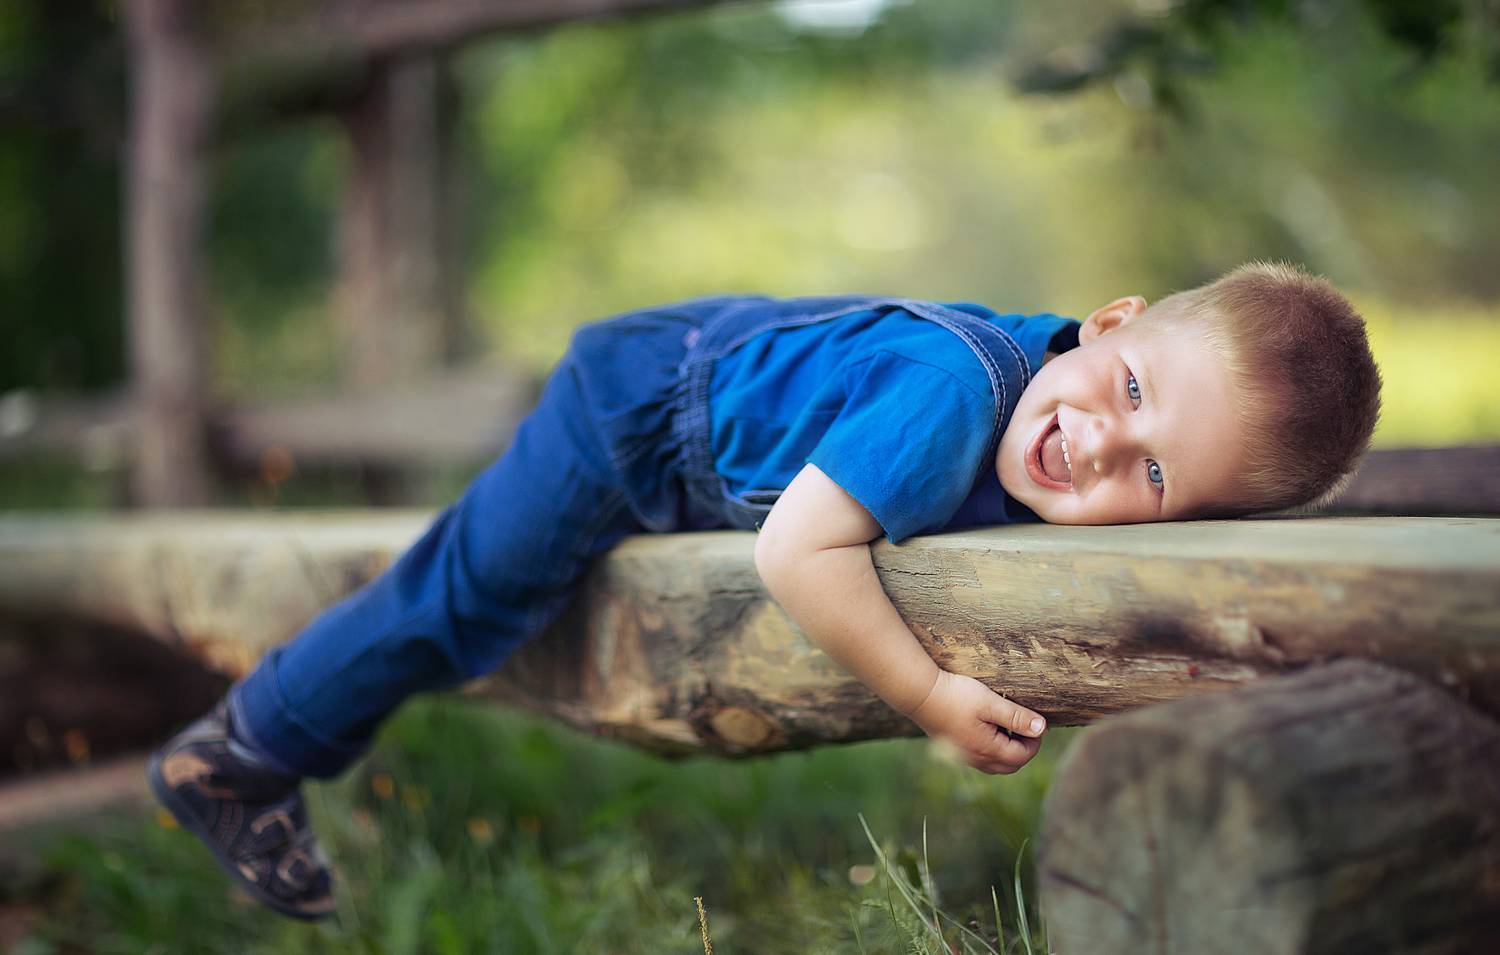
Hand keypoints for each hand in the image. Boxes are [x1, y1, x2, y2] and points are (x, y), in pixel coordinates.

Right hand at [907, 670, 1046, 774]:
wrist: (920, 694)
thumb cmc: (956, 696)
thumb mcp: (990, 703)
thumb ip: (1017, 717)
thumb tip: (1041, 728)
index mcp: (987, 750)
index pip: (1022, 756)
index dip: (1035, 742)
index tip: (1037, 722)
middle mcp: (975, 759)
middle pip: (1010, 766)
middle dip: (1024, 750)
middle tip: (1027, 727)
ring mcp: (963, 756)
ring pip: (995, 764)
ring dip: (1008, 751)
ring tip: (1009, 727)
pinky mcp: (954, 750)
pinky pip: (981, 759)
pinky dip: (993, 749)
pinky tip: (989, 728)